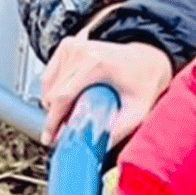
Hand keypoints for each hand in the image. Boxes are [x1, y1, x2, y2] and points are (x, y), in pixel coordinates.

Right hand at [40, 36, 173, 145]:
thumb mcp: (138, 109)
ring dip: (54, 103)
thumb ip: (120, 130)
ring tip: (73, 111)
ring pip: (47, 84)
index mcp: (96, 64)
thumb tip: (100, 149)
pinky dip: (54, 89)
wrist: (147, 57)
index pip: (62, 96)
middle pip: (52, 92)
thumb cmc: (144, 79)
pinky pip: (50, 75)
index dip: (53, 121)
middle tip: (69, 128)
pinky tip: (70, 97)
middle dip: (55, 116)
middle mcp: (81, 51)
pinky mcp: (68, 45)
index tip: (50, 138)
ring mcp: (72, 46)